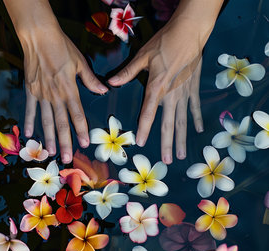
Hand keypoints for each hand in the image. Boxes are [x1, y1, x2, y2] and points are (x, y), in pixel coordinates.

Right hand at [21, 28, 107, 162]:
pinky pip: (30, 110)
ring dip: (49, 137)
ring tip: (51, 152)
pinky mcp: (30, 91)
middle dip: (65, 141)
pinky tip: (30, 134)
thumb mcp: (80, 62)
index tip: (84, 144)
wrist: (39, 38)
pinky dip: (29, 122)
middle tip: (67, 158)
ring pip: (46, 120)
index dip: (81, 130)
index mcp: (69, 89)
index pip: (77, 114)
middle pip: (61, 123)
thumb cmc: (61, 47)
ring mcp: (41, 95)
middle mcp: (55, 95)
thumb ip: (91, 80)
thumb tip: (103, 91)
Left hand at [108, 0, 221, 163]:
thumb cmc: (164, 42)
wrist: (190, 33)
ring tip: (182, 155)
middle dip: (168, 144)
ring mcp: (184, 93)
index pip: (148, 112)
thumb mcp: (143, 55)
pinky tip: (196, 130)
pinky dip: (195, 118)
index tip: (142, 143)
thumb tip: (111, 82)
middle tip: (169, 161)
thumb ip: (128, 72)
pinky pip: (194, 107)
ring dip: (182, 138)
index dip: (144, 129)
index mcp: (157, 87)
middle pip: (169, 123)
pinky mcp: (193, 88)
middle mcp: (171, 95)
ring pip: (183, 120)